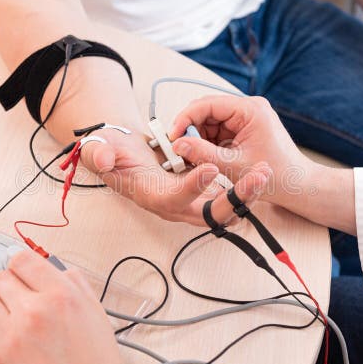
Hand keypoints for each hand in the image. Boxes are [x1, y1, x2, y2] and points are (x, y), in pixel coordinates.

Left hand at [0, 252, 161, 363]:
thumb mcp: (97, 315)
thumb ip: (78, 287)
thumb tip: (61, 271)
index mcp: (61, 295)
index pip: (22, 259)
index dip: (20, 265)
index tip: (20, 274)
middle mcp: (34, 310)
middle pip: (0, 278)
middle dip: (7, 287)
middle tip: (14, 301)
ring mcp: (11, 334)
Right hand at [78, 126, 272, 225]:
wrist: (120, 152)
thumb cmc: (108, 151)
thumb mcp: (98, 149)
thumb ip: (98, 154)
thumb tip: (106, 160)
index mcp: (151, 195)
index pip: (173, 199)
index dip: (191, 186)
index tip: (209, 168)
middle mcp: (173, 206)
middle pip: (208, 214)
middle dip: (235, 199)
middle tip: (258, 178)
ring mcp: (189, 201)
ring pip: (223, 208)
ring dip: (245, 194)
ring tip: (264, 173)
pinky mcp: (200, 192)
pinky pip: (226, 195)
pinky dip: (243, 186)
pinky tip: (259, 170)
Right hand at [167, 95, 316, 204]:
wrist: (299, 186)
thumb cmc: (276, 176)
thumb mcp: (233, 166)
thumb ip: (202, 154)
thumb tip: (177, 144)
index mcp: (250, 110)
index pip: (207, 104)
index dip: (185, 118)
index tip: (173, 136)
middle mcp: (249, 108)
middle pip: (207, 110)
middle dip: (190, 129)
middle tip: (178, 149)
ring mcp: (247, 117)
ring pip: (210, 121)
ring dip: (198, 137)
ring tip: (191, 157)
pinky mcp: (245, 128)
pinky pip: (218, 130)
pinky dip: (207, 143)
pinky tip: (203, 157)